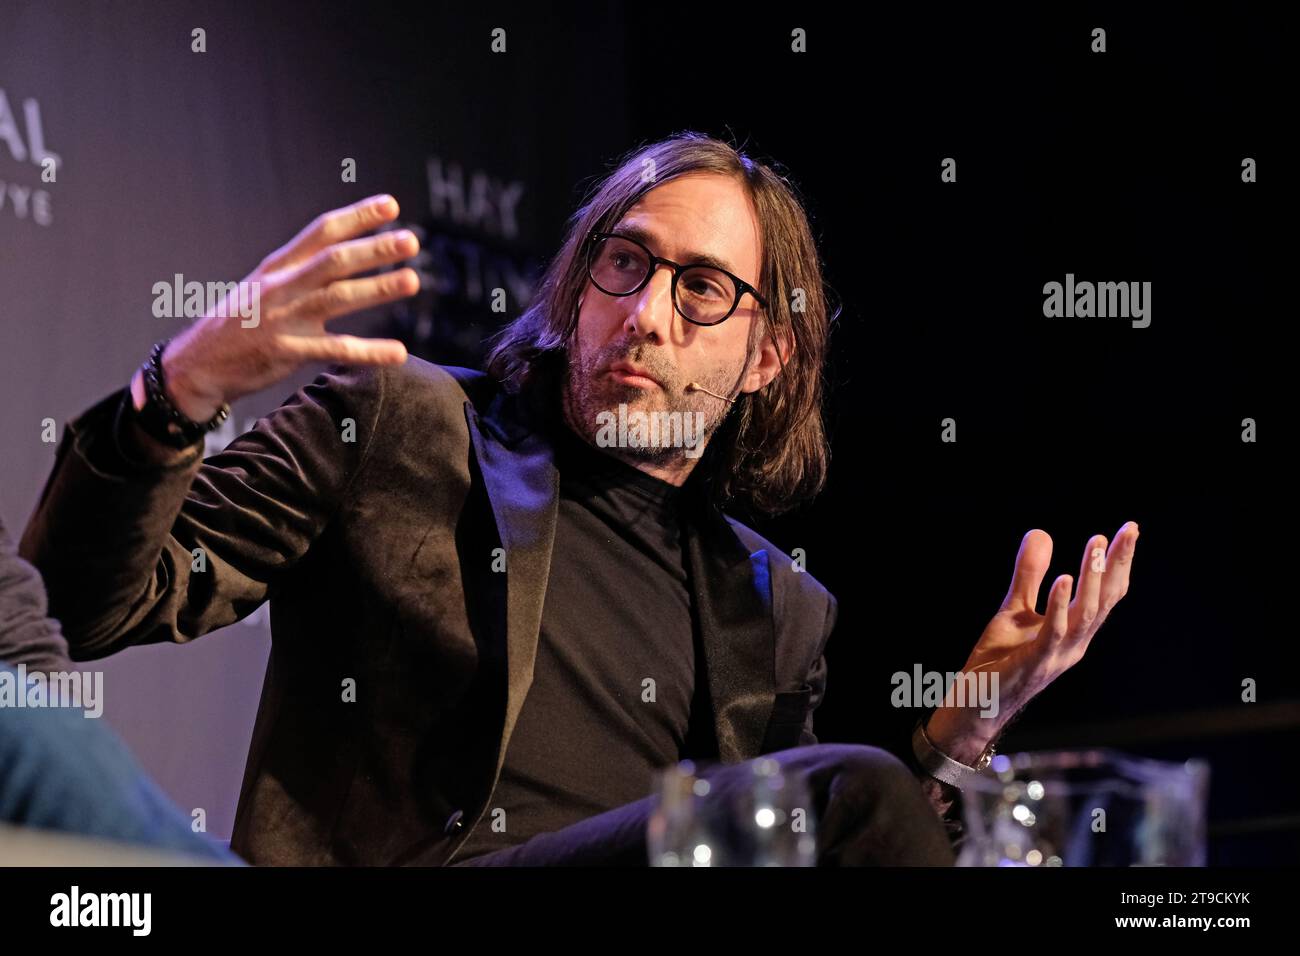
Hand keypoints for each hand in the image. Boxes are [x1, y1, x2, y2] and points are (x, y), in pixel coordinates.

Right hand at [133, 194, 419, 420]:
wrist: (194, 365)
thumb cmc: (236, 326)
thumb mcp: (261, 288)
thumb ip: (298, 273)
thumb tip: (339, 257)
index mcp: (277, 267)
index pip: (321, 232)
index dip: (357, 217)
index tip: (391, 205)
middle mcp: (281, 286)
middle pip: (334, 260)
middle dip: (374, 248)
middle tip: (412, 240)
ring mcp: (282, 318)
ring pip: (337, 297)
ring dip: (377, 289)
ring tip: (412, 281)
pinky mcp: (285, 352)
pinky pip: (334, 349)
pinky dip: (369, 351)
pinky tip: (398, 352)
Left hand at [925, 522, 1139, 762]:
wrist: (976, 704)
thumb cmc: (999, 660)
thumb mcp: (1015, 608)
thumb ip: (1030, 574)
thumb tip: (1042, 532)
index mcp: (1075, 631)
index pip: (1105, 594)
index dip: (1119, 563)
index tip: (1130, 529)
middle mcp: (1075, 644)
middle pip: (1105, 601)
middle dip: (1116, 565)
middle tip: (1128, 530)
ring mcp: (1057, 656)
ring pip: (1085, 615)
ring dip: (1092, 579)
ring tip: (1096, 545)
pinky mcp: (1033, 663)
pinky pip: (1053, 632)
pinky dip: (1059, 605)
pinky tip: (1063, 579)